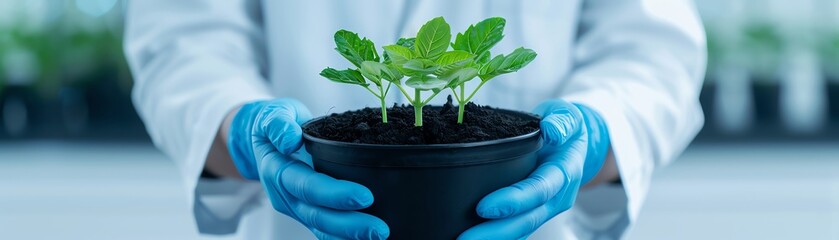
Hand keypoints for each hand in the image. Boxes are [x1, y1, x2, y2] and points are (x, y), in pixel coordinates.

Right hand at [227, 99, 388, 239]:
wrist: (264, 137)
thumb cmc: (275, 123)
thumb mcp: (273, 113)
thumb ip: (278, 124)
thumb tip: (289, 140)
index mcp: (278, 171)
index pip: (308, 186)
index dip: (335, 195)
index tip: (366, 196)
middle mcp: (285, 196)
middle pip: (317, 215)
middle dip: (349, 225)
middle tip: (380, 229)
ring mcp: (295, 207)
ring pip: (321, 228)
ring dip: (348, 236)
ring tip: (378, 237)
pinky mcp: (306, 212)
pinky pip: (324, 230)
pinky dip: (343, 237)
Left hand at [458, 100, 609, 239]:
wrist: (574, 144)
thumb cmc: (565, 127)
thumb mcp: (568, 115)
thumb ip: (562, 120)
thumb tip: (552, 130)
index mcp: (564, 172)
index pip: (538, 190)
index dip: (513, 200)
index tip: (483, 207)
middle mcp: (557, 197)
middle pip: (527, 220)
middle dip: (495, 232)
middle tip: (464, 239)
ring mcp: (546, 208)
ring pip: (520, 230)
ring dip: (493, 239)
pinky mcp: (534, 212)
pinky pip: (516, 229)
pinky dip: (496, 237)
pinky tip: (472, 239)